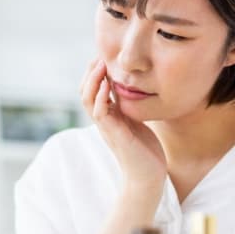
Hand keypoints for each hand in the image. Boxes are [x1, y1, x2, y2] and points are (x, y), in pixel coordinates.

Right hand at [80, 60, 166, 200]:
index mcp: (109, 116)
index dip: (95, 73)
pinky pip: (99, 112)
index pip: (93, 90)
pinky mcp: (113, 134)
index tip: (103, 57)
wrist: (148, 177)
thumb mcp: (138, 123)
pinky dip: (100, 96)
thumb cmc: (146, 152)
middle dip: (90, 72)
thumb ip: (132, 109)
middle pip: (85, 91)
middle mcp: (103, 120)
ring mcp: (106, 127)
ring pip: (88, 99)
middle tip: (99, 56)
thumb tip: (136, 92)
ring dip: (93, 80)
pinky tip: (105, 84)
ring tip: (100, 64)